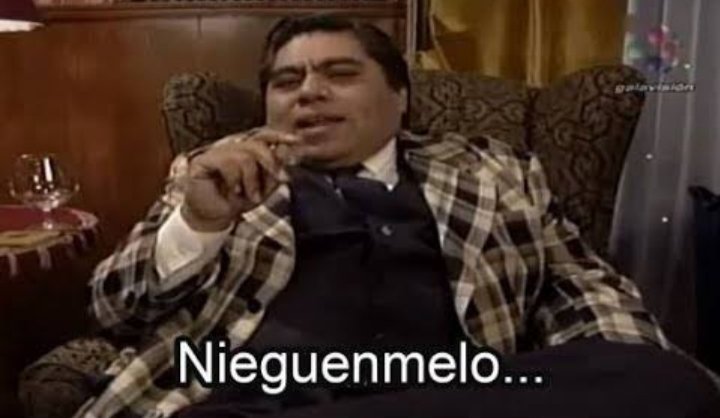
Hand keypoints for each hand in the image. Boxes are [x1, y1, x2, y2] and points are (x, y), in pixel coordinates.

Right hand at [180, 128, 301, 231]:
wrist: (214, 217)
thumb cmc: (236, 202)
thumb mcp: (262, 189)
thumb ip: (273, 172)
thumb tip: (285, 153)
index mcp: (245, 151)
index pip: (262, 136)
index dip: (278, 135)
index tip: (295, 141)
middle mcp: (231, 148)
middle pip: (256, 143)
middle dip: (271, 162)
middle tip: (280, 179)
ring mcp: (216, 152)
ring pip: (244, 155)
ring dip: (252, 179)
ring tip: (252, 196)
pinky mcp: (203, 160)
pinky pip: (227, 162)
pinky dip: (235, 179)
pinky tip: (233, 190)